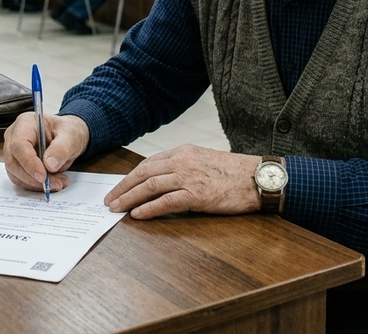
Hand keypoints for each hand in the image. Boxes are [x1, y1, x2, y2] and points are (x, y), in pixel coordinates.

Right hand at [2, 112, 89, 192]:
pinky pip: (21, 180)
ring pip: (16, 174)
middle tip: (56, 183)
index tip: (43, 176)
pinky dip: (36, 185)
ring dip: (37, 184)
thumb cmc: (67, 132)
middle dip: (34, 178)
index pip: (19, 145)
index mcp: (25, 123)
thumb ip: (61, 148)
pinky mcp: (17, 165)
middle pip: (13, 162)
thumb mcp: (71, 136)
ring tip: (59, 182)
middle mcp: (14, 137)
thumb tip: (50, 165)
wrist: (68, 138)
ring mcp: (13, 152)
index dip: (29, 162)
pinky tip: (53, 182)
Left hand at [104, 145, 261, 218]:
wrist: (257, 177)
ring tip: (116, 208)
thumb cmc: (234, 172)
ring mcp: (189, 177)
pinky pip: (166, 201)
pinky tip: (138, 214)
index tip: (119, 186)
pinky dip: (149, 208)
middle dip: (123, 187)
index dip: (131, 176)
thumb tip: (164, 180)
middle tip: (109, 199)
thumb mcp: (205, 160)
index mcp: (183, 152)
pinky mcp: (197, 194)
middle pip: (143, 173)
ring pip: (150, 186)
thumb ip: (184, 166)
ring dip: (129, 198)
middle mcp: (182, 161)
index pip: (149, 163)